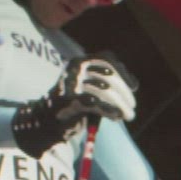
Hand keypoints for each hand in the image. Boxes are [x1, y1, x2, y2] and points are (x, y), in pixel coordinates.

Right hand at [12, 53, 136, 156]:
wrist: (46, 120)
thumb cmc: (73, 103)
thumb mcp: (91, 87)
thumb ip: (109, 82)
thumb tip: (134, 84)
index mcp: (80, 61)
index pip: (107, 59)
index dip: (123, 72)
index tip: (134, 87)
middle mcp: (75, 68)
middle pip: (109, 77)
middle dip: (125, 94)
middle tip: (132, 107)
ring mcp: (70, 83)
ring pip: (105, 90)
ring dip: (121, 105)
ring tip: (127, 115)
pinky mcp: (68, 100)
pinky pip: (95, 103)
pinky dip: (110, 110)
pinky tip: (116, 116)